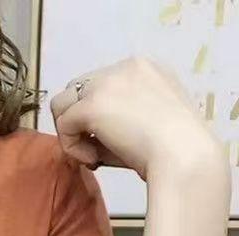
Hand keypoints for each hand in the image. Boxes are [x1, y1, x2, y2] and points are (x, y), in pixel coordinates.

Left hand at [50, 56, 227, 181]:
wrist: (182, 154)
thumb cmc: (172, 148)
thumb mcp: (145, 124)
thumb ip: (116, 121)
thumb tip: (85, 139)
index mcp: (142, 69)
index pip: (99, 85)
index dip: (96, 116)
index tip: (111, 142)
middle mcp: (122, 68)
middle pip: (76, 91)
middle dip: (78, 122)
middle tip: (95, 151)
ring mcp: (105, 83)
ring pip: (61, 104)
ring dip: (70, 133)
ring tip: (93, 155)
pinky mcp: (91, 105)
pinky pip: (63, 125)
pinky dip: (72, 147)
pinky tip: (94, 160)